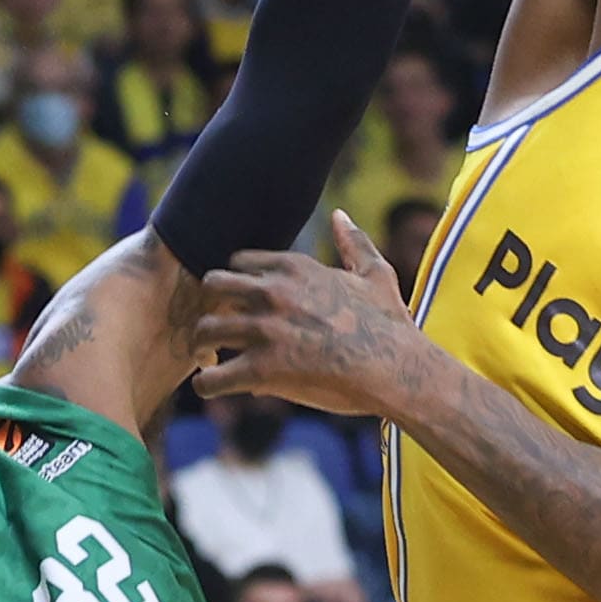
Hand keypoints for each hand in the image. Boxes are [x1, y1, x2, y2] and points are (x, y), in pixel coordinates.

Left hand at [192, 215, 422, 420]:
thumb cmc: (390, 324)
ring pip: (204, 329)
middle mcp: (274, 293)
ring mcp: (266, 330)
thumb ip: (354, 243)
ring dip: (203, 346)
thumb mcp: (375, 274)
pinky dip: (207, 384)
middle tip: (217, 329)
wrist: (398, 369)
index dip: (238, 284)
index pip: (239, 262)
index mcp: (295, 267)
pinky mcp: (263, 370)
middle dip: (211, 306)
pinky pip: (211, 378)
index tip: (242, 303)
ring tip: (210, 360)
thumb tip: (341, 215)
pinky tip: (216, 386)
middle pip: (213, 286)